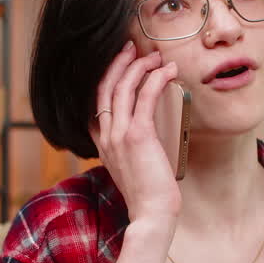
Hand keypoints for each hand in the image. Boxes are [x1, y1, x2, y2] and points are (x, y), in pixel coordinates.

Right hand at [87, 40, 181, 225]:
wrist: (151, 214)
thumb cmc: (149, 194)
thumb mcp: (133, 167)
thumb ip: (133, 147)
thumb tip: (149, 129)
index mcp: (102, 143)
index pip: (96, 102)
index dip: (106, 78)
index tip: (121, 64)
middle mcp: (105, 136)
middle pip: (105, 87)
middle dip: (118, 63)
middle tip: (132, 48)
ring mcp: (118, 135)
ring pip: (122, 87)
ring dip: (138, 66)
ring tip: (154, 56)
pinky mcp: (137, 135)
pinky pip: (144, 97)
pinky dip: (156, 79)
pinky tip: (167, 71)